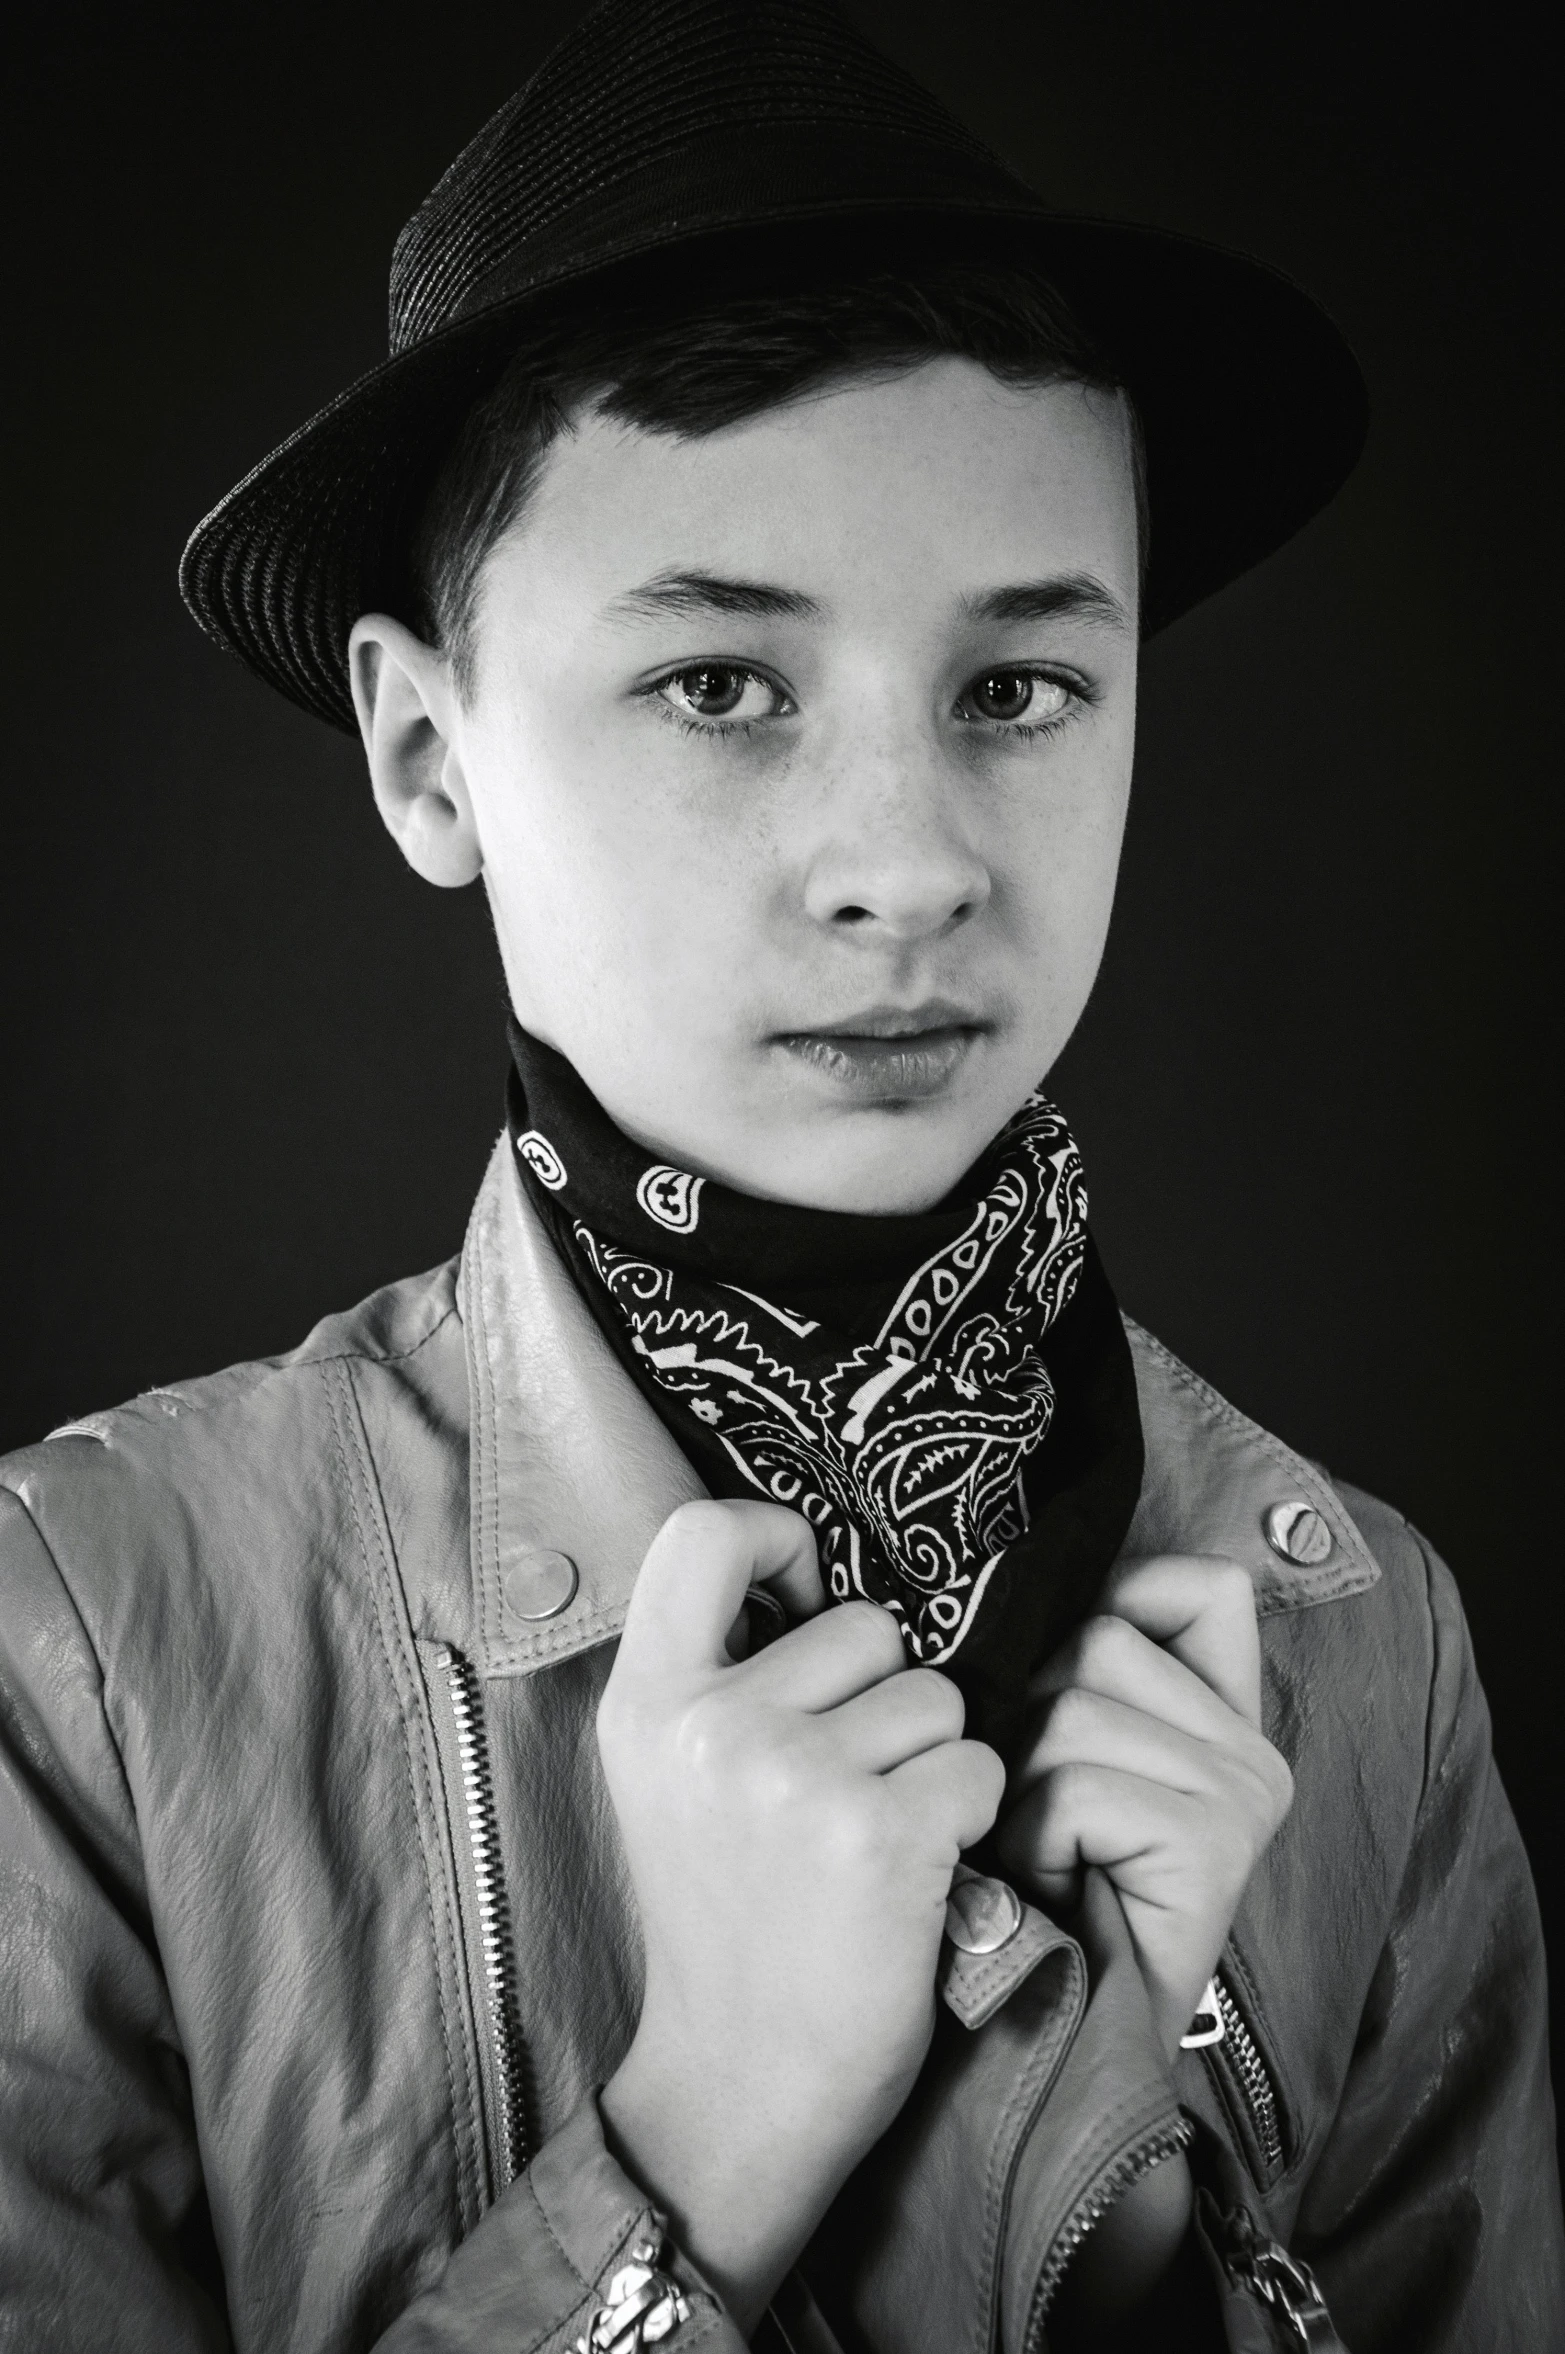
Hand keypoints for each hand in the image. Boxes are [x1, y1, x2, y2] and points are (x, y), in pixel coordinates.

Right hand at [598, 1500, 1004, 2331]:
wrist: (743, 2082)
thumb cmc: (729, 1922)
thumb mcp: (670, 1781)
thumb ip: (719, 1676)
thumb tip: (814, 1576)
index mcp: (647, 1703)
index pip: (700, 1533)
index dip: (776, 1538)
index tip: (806, 1594)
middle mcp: (712, 1726)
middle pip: (867, 1627)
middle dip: (886, 1697)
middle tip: (848, 1790)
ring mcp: (796, 1778)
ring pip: (936, 1699)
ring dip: (933, 1762)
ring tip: (876, 1839)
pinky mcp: (881, 1836)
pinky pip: (978, 1766)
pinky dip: (969, 1818)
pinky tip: (919, 1874)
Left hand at [997, 1554, 1292, 2060]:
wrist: (1064, 2036)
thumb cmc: (1042, 1890)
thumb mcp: (1058, 1759)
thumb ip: (1071, 1674)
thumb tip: (1006, 1595)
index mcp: (1225, 1715)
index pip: (1197, 1584)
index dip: (1119, 1599)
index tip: (1068, 1676)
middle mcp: (1252, 1749)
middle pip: (1096, 1641)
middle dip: (1030, 1722)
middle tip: (1043, 1817)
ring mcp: (1243, 1794)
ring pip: (1070, 1712)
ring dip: (1021, 1790)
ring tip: (1047, 1858)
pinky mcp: (1214, 1844)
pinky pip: (1072, 1790)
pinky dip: (1034, 1840)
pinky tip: (1056, 1887)